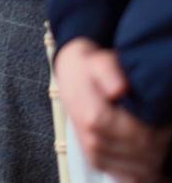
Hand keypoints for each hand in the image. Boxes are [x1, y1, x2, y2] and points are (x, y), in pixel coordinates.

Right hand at [55, 39, 171, 180]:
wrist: (72, 74)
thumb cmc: (89, 69)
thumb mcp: (100, 62)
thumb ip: (109, 73)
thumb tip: (118, 89)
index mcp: (95, 118)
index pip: (141, 136)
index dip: (160, 130)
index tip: (165, 118)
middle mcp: (93, 139)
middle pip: (143, 153)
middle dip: (161, 143)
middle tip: (165, 127)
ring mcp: (94, 152)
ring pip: (139, 168)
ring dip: (155, 158)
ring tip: (160, 139)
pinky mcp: (96, 159)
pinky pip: (125, 176)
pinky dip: (142, 173)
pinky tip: (152, 164)